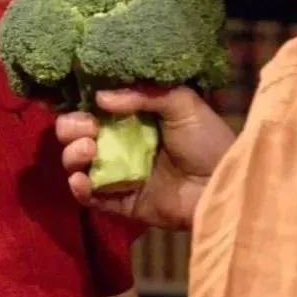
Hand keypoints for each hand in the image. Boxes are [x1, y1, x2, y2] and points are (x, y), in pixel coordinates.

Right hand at [56, 86, 235, 229]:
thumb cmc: (207, 140)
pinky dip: (78, 189)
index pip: (92, 109)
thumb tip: (100, 97)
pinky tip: (81, 180)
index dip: (80, 105)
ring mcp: (118, 175)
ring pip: (76, 164)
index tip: (80, 102)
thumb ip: (144, 94)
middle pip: (76, 135)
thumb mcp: (182, 103)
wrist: (224, 183)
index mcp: (131, 119)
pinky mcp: (121, 203)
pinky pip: (90, 197)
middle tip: (88, 128)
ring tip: (89, 150)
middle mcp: (119, 145)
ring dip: (72, 155)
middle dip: (71, 128)